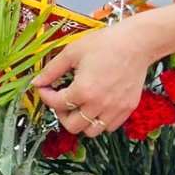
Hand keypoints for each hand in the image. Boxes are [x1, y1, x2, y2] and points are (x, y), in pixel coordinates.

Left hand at [33, 21, 153, 134]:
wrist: (137, 43)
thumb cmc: (105, 43)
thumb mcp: (73, 51)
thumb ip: (52, 70)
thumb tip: (37, 82)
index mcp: (83, 90)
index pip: (56, 104)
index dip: (45, 96)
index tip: (45, 88)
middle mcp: (99, 105)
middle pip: (72, 126)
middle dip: (61, 114)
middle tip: (61, 101)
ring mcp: (115, 109)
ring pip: (92, 131)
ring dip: (81, 122)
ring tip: (79, 106)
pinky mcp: (127, 109)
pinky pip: (110, 126)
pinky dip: (100, 121)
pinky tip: (97, 106)